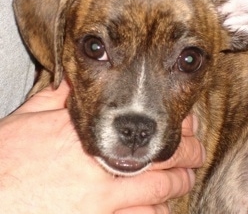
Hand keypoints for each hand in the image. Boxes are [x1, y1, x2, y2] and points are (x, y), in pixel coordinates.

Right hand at [0, 80, 204, 213]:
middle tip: (197, 153)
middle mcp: (102, 169)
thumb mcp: (28, 120)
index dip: (171, 126)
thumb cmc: (4, 159)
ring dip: (177, 185)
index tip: (185, 123)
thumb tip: (74, 78)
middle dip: (187, 155)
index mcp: (90, 138)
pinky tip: (163, 210)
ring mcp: (102, 202)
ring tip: (187, 179)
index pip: (145, 127)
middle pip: (161, 161)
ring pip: (157, 195)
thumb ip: (57, 99)